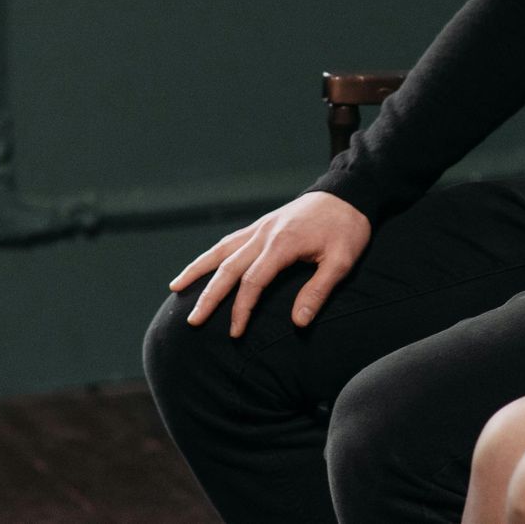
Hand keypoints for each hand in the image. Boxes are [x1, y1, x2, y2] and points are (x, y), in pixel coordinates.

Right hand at [169, 191, 371, 337]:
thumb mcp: (341, 262)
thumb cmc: (348, 228)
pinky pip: (231, 240)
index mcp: (282, 244)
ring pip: (221, 249)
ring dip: (198, 269)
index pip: (252, 282)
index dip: (241, 309)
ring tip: (176, 287)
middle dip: (208, 296)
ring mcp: (261, 227)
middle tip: (192, 321)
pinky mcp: (263, 224)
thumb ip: (317, 291)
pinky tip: (205, 264)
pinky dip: (213, 254)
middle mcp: (264, 234)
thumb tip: (297, 323)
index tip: (234, 333)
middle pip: (228, 267)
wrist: (348, 192)